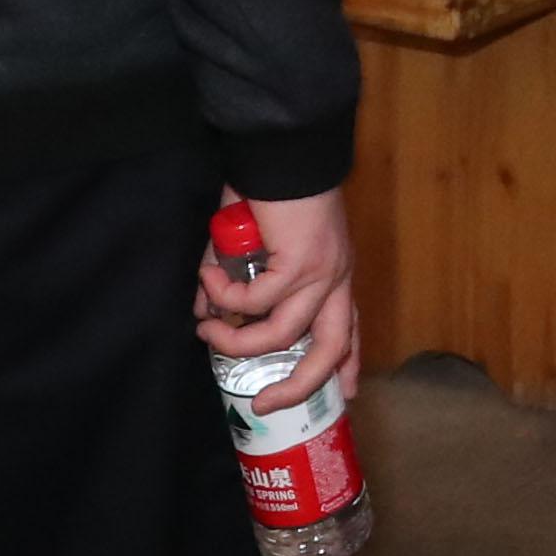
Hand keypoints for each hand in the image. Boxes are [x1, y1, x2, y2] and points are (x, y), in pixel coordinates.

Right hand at [192, 186, 360, 398]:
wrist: (280, 151)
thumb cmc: (269, 193)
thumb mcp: (254, 250)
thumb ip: (234, 285)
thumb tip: (205, 316)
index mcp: (334, 274)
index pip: (349, 328)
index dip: (346, 365)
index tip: (345, 395)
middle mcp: (336, 276)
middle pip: (331, 347)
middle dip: (298, 385)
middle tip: (262, 405)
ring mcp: (322, 270)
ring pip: (284, 333)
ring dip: (236, 340)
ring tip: (205, 327)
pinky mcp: (301, 260)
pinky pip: (257, 300)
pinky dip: (225, 297)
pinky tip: (208, 277)